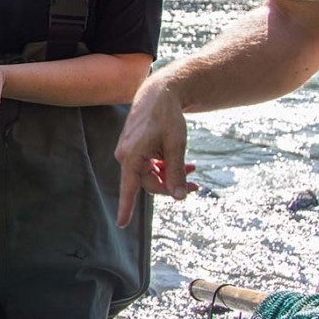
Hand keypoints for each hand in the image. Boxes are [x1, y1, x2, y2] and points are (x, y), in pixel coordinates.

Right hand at [113, 76, 198, 226]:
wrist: (158, 93)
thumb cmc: (167, 118)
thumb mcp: (176, 146)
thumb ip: (176, 173)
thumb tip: (179, 197)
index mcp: (131, 156)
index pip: (128, 188)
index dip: (126, 208)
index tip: (121, 224)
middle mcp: (126, 156)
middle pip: (149, 182)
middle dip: (172, 185)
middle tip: (197, 185)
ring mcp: (129, 151)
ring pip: (151, 174)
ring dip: (170, 174)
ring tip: (193, 169)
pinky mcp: (134, 147)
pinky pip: (149, 164)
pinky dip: (164, 165)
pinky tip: (182, 162)